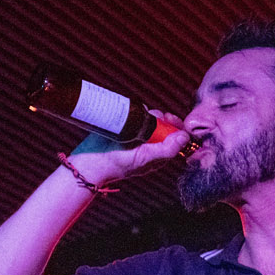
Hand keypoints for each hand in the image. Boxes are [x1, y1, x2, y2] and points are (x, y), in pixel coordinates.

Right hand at [64, 113, 190, 185]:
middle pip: (162, 122)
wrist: (90, 162)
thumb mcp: (145, 158)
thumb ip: (166, 149)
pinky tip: (127, 114)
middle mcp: (150, 142)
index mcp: (159, 152)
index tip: (168, 118)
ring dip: (145, 113)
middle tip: (150, 118)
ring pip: (149, 116)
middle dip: (158, 117)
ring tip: (134, 120)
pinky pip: (134, 113)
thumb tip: (184, 137)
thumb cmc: (118, 164)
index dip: (175, 124)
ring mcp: (137, 133)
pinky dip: (133, 111)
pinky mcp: (124, 126)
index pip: (174, 134)